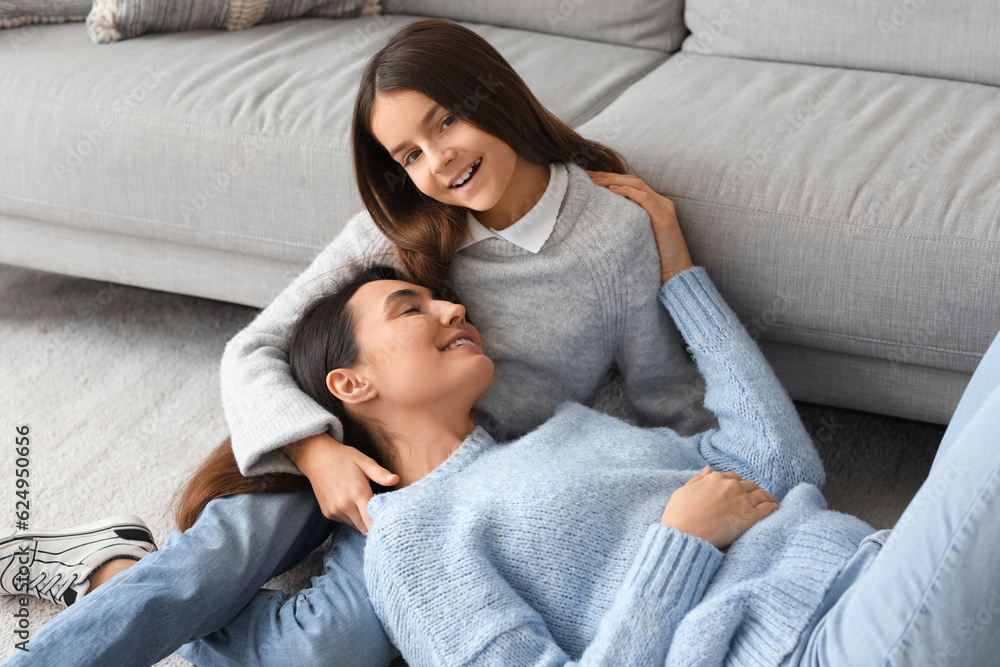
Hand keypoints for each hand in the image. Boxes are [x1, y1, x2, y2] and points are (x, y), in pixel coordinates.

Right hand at [283, 432, 398, 533]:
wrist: (316, 458)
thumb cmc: (344, 458)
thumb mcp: (364, 461)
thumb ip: (380, 474)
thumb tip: (396, 479)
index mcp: (357, 492)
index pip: (372, 520)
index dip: (381, 523)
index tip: (389, 522)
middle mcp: (345, 505)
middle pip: (365, 527)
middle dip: (373, 523)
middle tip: (379, 512)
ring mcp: (335, 510)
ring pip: (355, 525)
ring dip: (362, 519)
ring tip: (361, 502)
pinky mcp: (328, 513)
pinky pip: (345, 521)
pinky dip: (350, 516)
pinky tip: (349, 501)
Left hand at [586, 170, 693, 282]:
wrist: (676, 273)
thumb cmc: (655, 259)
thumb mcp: (638, 236)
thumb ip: (627, 223)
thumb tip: (603, 219)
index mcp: (655, 205)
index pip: (631, 185)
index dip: (611, 179)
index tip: (590, 178)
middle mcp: (661, 202)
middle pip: (632, 181)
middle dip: (608, 175)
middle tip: (587, 174)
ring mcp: (664, 209)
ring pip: (637, 185)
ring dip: (614, 180)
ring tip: (595, 180)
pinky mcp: (664, 218)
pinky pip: (644, 199)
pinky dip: (628, 192)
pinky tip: (612, 190)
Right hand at [660, 466, 778, 548]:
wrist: (684, 534)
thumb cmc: (678, 515)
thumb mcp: (683, 491)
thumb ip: (698, 479)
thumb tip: (708, 469)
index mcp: (715, 478)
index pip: (733, 477)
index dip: (738, 485)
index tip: (740, 491)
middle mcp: (731, 486)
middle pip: (749, 485)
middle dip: (753, 491)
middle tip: (757, 498)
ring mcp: (742, 501)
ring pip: (762, 495)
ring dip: (767, 498)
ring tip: (771, 503)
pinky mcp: (749, 517)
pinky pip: (768, 509)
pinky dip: (773, 508)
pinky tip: (776, 510)